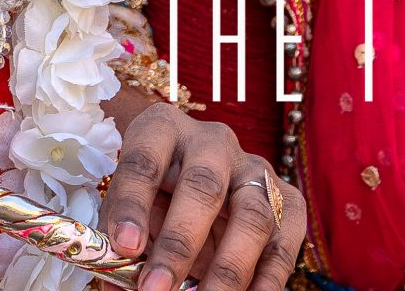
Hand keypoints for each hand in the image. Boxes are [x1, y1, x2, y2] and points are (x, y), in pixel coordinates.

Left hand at [102, 103, 305, 290]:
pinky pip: (284, 243)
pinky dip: (268, 280)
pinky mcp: (286, 200)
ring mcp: (255, 169)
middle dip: (179, 245)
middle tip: (156, 288)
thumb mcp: (128, 203)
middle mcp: (213, 142)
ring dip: (228, 270)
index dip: (133, 204)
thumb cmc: (154, 194)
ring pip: (252, 216)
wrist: (194, 180)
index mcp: (164, 129)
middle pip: (203, 187)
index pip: (145, 159)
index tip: (124, 246)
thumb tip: (118, 278)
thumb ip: (121, 233)